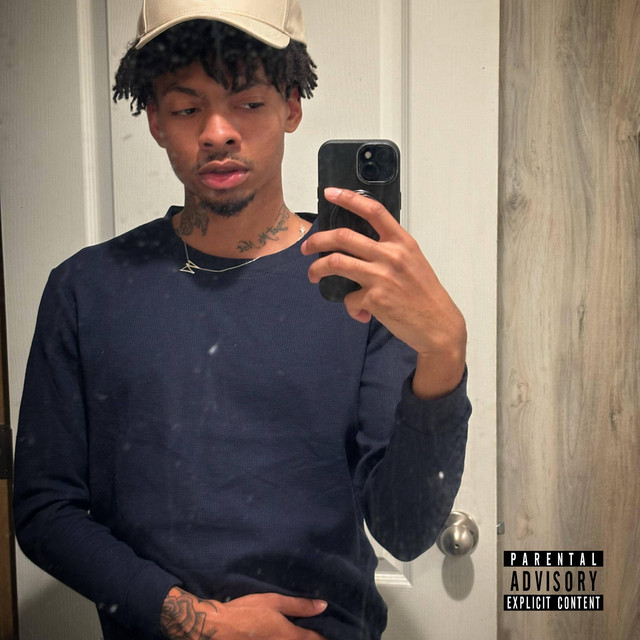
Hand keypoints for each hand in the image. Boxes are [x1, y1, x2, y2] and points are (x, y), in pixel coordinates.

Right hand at [160, 587, 328, 639]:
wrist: (219, 628)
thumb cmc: (247, 611)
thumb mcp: (274, 601)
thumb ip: (299, 605)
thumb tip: (323, 606)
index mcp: (288, 636)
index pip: (314, 639)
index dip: (326, 637)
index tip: (337, 634)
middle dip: (315, 639)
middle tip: (324, 632)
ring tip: (306, 634)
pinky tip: (288, 635)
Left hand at [302, 187, 466, 398]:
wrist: (438, 325)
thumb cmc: (425, 294)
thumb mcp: (413, 262)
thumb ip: (390, 250)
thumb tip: (359, 249)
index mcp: (402, 242)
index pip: (373, 211)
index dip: (348, 199)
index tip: (330, 193)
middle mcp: (391, 255)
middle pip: (343, 237)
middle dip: (317, 240)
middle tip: (306, 247)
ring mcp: (381, 277)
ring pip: (336, 263)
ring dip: (317, 269)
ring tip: (312, 275)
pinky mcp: (374, 300)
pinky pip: (349, 299)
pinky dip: (351, 307)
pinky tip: (361, 312)